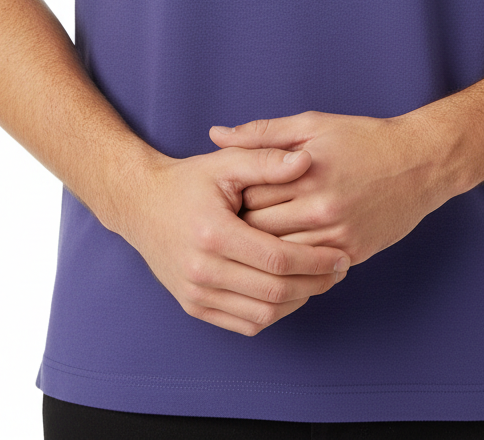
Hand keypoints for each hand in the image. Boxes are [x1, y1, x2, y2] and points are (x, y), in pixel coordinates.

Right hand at [119, 146, 349, 336]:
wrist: (141, 205)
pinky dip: (274, 313)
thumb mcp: (226, 163)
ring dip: (298, 302)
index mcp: (214, 234)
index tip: (342, 254)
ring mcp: (196, 293)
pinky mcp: (194, 306)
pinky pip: (244, 324)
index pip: (278, 260)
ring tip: (320, 281)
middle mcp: (202, 270)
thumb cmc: (189, 181)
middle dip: (315, 283)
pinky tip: (291, 293)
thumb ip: (267, 161)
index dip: (316, 260)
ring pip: (262, 314)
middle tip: (340, 270)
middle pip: (274, 292)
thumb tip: (306, 160)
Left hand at [208, 111, 446, 267]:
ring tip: (254, 239)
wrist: (420, 162)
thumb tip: (215, 135)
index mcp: (305, 171)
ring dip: (265, 249)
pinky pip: (310, 269)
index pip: (248, 193)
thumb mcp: (312, 124)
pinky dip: (293, 264)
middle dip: (242, 226)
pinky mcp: (352, 253)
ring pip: (282, 255)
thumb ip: (262, 133)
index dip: (233, 196)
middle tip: (232, 222)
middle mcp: (321, 207)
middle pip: (260, 228)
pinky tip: (283, 254)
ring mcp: (337, 234)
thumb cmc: (363, 138)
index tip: (227, 195)